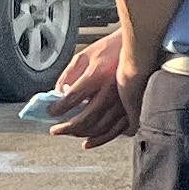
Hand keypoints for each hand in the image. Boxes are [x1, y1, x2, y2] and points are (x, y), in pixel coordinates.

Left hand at [48, 32, 144, 147]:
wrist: (138, 46)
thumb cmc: (110, 48)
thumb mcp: (84, 56)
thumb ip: (69, 76)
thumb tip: (59, 94)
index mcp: (97, 75)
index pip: (72, 98)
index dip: (57, 108)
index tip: (50, 111)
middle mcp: (111, 91)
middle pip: (85, 118)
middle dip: (66, 127)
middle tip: (55, 129)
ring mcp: (123, 101)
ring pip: (98, 128)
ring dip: (80, 133)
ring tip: (68, 132)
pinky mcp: (131, 108)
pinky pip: (115, 131)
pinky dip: (100, 139)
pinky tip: (88, 142)